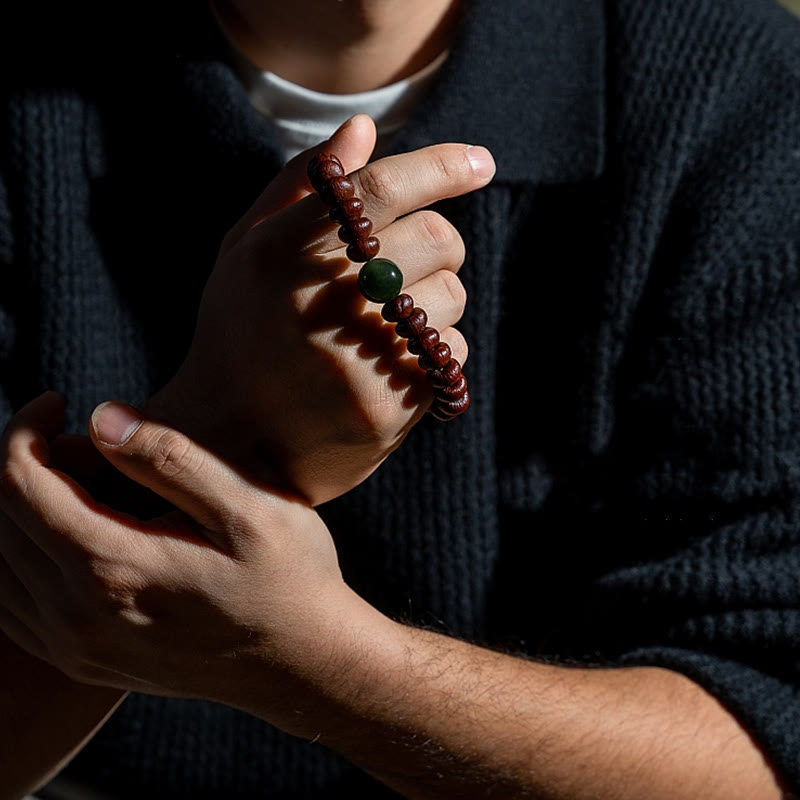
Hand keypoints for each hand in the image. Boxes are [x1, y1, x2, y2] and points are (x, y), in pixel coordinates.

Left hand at [0, 392, 380, 729]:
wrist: (302, 662)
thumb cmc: (287, 575)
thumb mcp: (249, 506)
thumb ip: (172, 458)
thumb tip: (101, 418)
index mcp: (113, 564)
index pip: (17, 484)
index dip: (24, 430)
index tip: (58, 401)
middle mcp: (77, 613)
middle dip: (21, 462)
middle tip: (76, 439)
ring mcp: (75, 646)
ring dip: (16, 509)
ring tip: (72, 479)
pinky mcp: (82, 661)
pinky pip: (11, 606)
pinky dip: (17, 558)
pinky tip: (61, 532)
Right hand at [149, 114, 495, 504]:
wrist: (229, 443)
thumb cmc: (240, 334)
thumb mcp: (246, 253)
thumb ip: (299, 187)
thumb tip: (363, 127)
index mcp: (282, 252)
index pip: (381, 188)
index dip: (441, 166)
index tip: (481, 163)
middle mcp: (322, 300)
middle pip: (436, 237)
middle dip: (440, 242)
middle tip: (416, 260)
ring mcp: (358, 357)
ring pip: (452, 296)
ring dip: (437, 300)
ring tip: (392, 321)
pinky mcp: (388, 406)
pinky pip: (452, 353)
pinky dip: (435, 350)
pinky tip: (394, 363)